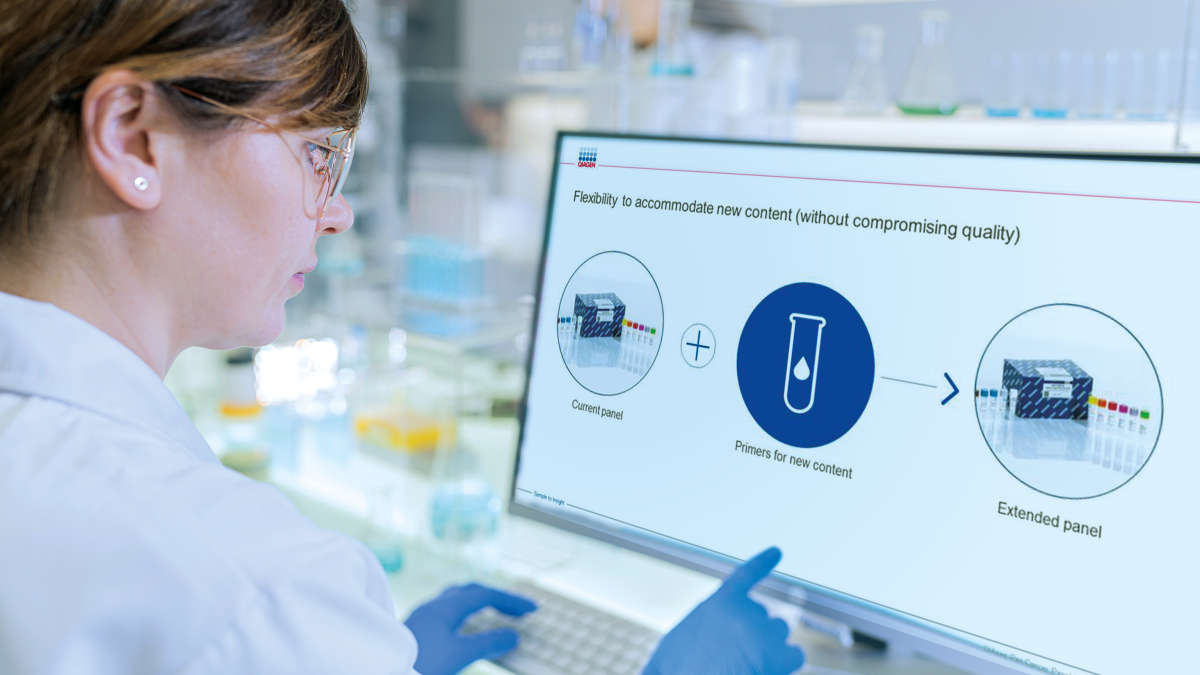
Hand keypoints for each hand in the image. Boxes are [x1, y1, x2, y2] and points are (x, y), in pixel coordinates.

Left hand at [403, 582, 536, 674]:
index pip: (485, 595)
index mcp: (445, 607)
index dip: (511, 601)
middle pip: (471, 592)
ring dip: (479, 603)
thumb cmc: (420, 662)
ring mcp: (422, 617)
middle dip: (497, 597)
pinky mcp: (416, 630)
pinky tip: (465, 627)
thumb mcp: (459, 655)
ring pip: (456, 600)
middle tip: (518, 609)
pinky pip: (446, 612)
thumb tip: (513, 636)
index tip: (533, 609)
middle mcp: (433, 606)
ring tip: (495, 612)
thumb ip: (487, 643)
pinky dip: (465, 614)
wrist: (379, 670)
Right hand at [642, 547, 804, 674]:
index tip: (777, 551)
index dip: (762, 562)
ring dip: (771, 645)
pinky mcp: (779, 654)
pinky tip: (771, 671)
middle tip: (737, 655)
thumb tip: (683, 657)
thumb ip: (688, 641)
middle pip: (763, 616)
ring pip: (780, 632)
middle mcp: (746, 611)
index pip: (745, 575)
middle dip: (756, 632)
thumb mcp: (670, 651)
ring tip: (750, 664)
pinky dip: (787, 664)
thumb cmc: (678, 674)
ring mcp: (765, 631)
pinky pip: (795, 655)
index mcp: (719, 604)